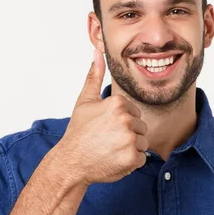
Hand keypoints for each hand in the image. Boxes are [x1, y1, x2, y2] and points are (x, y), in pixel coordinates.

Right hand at [57, 49, 148, 185]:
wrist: (71, 162)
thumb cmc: (78, 132)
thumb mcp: (85, 101)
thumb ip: (94, 75)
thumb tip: (97, 52)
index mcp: (118, 103)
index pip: (134, 113)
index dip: (121, 122)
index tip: (106, 127)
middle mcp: (126, 120)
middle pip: (141, 127)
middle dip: (128, 135)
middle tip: (107, 140)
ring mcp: (130, 140)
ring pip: (142, 143)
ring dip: (130, 149)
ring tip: (111, 150)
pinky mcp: (132, 159)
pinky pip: (141, 158)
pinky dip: (130, 162)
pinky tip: (114, 160)